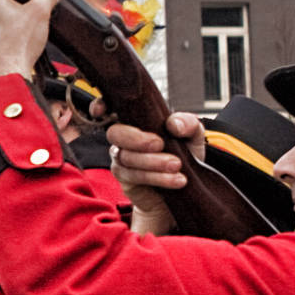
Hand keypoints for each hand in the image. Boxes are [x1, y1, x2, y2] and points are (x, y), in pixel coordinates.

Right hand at [108, 115, 205, 236]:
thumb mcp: (193, 137)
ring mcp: (122, 159)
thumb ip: (188, 123)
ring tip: (177, 166)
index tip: (102, 110)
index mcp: (137, 121)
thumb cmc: (184, 156)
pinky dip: (156, 177)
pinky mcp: (125, 179)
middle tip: (159, 144)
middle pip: (115, 133)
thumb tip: (173, 124)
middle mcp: (125, 138)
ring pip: (126, 157)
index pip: (111, 108)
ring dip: (153, 162)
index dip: (101, 106)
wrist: (184, 188)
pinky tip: (175, 180)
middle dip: (136, 138)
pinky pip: (133, 176)